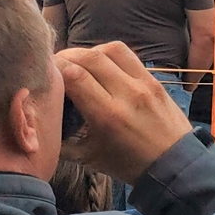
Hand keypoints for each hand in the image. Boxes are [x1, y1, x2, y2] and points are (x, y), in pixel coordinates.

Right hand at [57, 42, 192, 182]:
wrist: (175, 163)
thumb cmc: (129, 164)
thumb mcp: (88, 157)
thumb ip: (61, 140)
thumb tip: (40, 122)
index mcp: (107, 115)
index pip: (74, 76)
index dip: (55, 69)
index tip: (45, 74)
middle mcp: (126, 94)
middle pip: (90, 58)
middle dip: (67, 57)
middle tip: (55, 64)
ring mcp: (144, 84)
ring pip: (111, 50)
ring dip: (89, 51)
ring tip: (77, 62)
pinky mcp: (155, 79)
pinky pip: (129, 56)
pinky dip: (109, 54)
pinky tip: (100, 65)